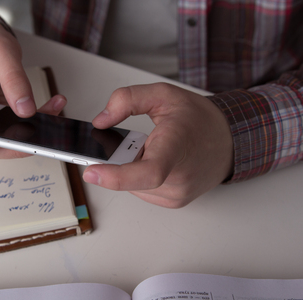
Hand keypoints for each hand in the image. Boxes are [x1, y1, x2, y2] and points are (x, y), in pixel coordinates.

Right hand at [0, 19, 65, 160]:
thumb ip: (12, 77)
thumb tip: (25, 109)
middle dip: (7, 147)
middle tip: (31, 142)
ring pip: (5, 142)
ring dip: (30, 136)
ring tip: (52, 111)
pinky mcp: (6, 120)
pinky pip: (22, 129)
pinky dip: (41, 122)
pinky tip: (55, 106)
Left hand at [83, 83, 233, 207]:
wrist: (228, 142)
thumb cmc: (200, 120)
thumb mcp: (163, 95)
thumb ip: (127, 100)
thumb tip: (101, 121)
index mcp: (176, 149)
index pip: (148, 172)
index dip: (116, 176)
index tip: (91, 172)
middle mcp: (178, 178)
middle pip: (131, 176)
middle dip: (121, 160)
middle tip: (138, 141)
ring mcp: (177, 194)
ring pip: (133, 185)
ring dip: (131, 168)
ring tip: (152, 150)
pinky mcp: (174, 202)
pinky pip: (142, 191)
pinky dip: (140, 176)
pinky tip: (155, 161)